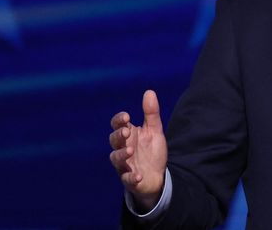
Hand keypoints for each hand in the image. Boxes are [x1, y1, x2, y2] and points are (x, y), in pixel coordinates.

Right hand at [109, 89, 167, 211]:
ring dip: (122, 154)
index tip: (127, 117)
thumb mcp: (154, 130)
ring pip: (116, 159)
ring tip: (130, 150)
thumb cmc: (151, 151)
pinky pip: (127, 179)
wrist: (156, 175)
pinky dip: (131, 177)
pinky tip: (138, 175)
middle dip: (119, 136)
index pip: (118, 125)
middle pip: (114, 141)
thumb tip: (149, 91)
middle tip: (127, 132)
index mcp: (129, 135)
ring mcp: (125, 164)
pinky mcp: (129, 179)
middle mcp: (123, 148)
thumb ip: (151, 113)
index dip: (119, 120)